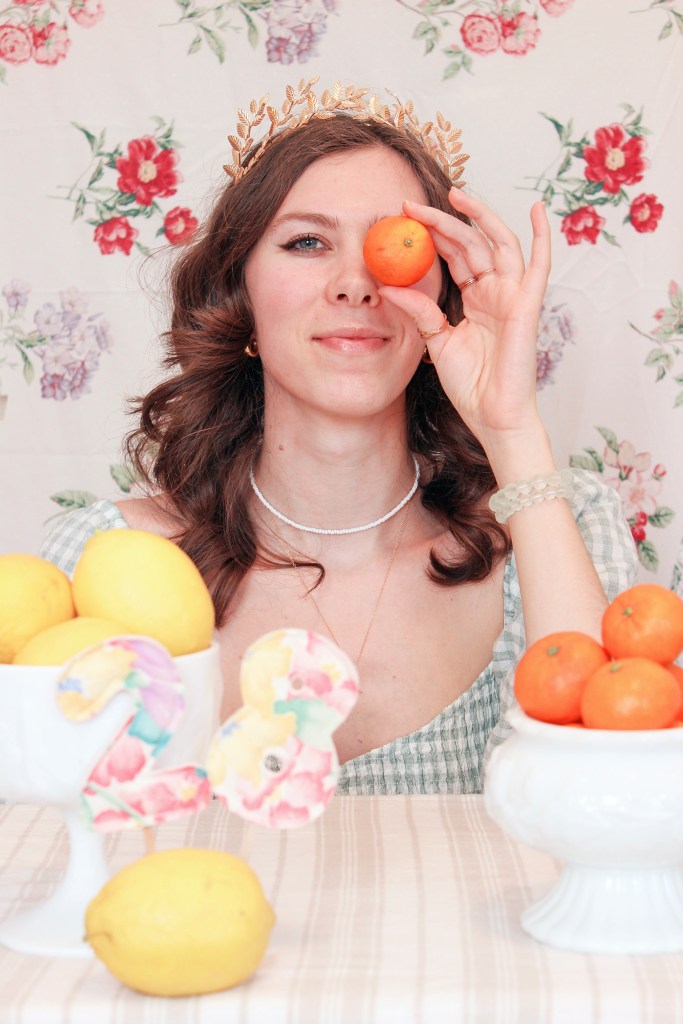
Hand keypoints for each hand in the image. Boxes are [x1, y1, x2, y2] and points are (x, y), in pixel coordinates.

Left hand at [378, 189, 550, 450]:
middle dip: (444, 222)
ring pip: (497, 244)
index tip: (405, 219)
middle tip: (414, 206)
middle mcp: (495, 292)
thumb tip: (389, 286)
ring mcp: (513, 296)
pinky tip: (538, 210)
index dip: (433, 236)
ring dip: (479, 217)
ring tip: (455, 195)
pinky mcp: (527, 305)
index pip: (455, 257)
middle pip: (471, 244)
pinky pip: (540, 265)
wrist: (492, 416)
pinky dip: (543, 236)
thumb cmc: (470, 386)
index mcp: (475, 300)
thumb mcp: (436, 342)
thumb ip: (419, 311)